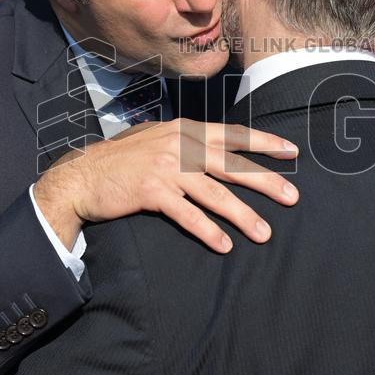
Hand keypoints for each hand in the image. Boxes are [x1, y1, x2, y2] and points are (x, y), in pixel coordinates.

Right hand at [33, 119, 299, 252]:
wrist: (82, 175)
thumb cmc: (121, 159)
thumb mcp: (157, 138)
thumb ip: (185, 140)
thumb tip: (215, 147)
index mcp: (185, 129)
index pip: (233, 134)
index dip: (263, 143)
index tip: (291, 152)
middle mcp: (180, 145)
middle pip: (231, 164)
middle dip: (265, 181)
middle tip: (292, 197)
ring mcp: (166, 167)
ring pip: (214, 193)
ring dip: (242, 215)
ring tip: (264, 233)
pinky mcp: (152, 191)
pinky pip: (187, 214)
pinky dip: (207, 230)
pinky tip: (224, 245)